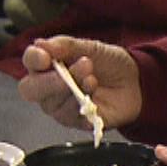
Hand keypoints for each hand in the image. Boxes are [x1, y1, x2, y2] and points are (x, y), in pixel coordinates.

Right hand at [18, 37, 144, 131]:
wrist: (136, 82)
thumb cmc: (110, 64)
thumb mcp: (92, 47)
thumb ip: (67, 45)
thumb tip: (42, 43)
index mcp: (48, 65)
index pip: (30, 62)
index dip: (33, 59)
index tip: (45, 57)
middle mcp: (48, 88)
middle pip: (30, 89)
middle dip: (48, 82)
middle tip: (65, 74)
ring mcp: (60, 107)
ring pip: (52, 104)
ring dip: (72, 89)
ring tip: (91, 78)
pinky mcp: (75, 122)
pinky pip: (70, 118)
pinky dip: (81, 105)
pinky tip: (94, 94)